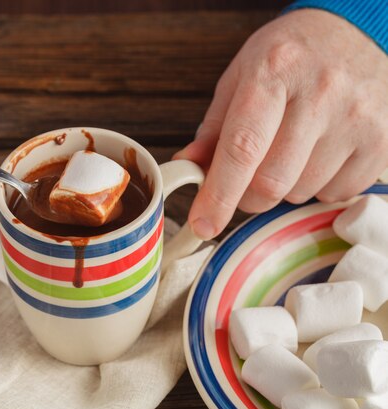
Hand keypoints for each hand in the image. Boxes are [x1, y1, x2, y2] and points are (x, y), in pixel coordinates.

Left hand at [174, 9, 387, 239]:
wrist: (356, 33)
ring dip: (282, 188)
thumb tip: (190, 167)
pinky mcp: (381, 141)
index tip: (202, 224)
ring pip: (300, 192)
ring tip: (287, 151)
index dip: (219, 195)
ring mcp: (356, 119)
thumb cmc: (291, 55)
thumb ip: (214, 126)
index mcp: (274, 72)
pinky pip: (335, 193)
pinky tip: (317, 154)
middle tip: (243, 182)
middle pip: (270, 182)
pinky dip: (316, 186)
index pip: (242, 148)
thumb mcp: (241, 76)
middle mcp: (320, 94)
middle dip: (246, 197)